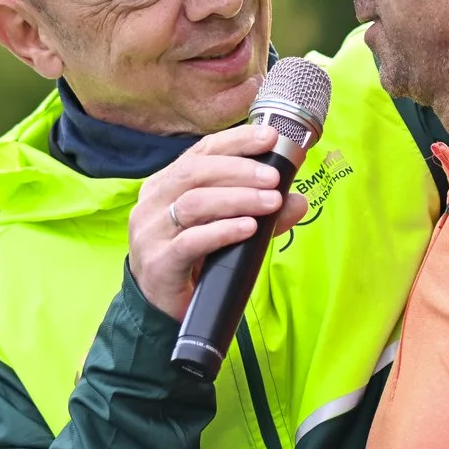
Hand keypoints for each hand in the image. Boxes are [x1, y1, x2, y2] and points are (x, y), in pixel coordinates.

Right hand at [129, 124, 312, 317]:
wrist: (165, 311)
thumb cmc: (195, 262)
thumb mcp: (229, 231)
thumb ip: (260, 214)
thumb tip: (298, 200)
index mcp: (166, 184)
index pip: (201, 152)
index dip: (236, 141)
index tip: (269, 138)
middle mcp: (153, 203)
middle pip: (194, 172)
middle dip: (240, 170)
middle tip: (274, 177)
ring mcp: (151, 233)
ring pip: (194, 203)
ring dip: (238, 199)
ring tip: (270, 202)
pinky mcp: (158, 262)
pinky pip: (191, 241)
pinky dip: (223, 231)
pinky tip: (248, 228)